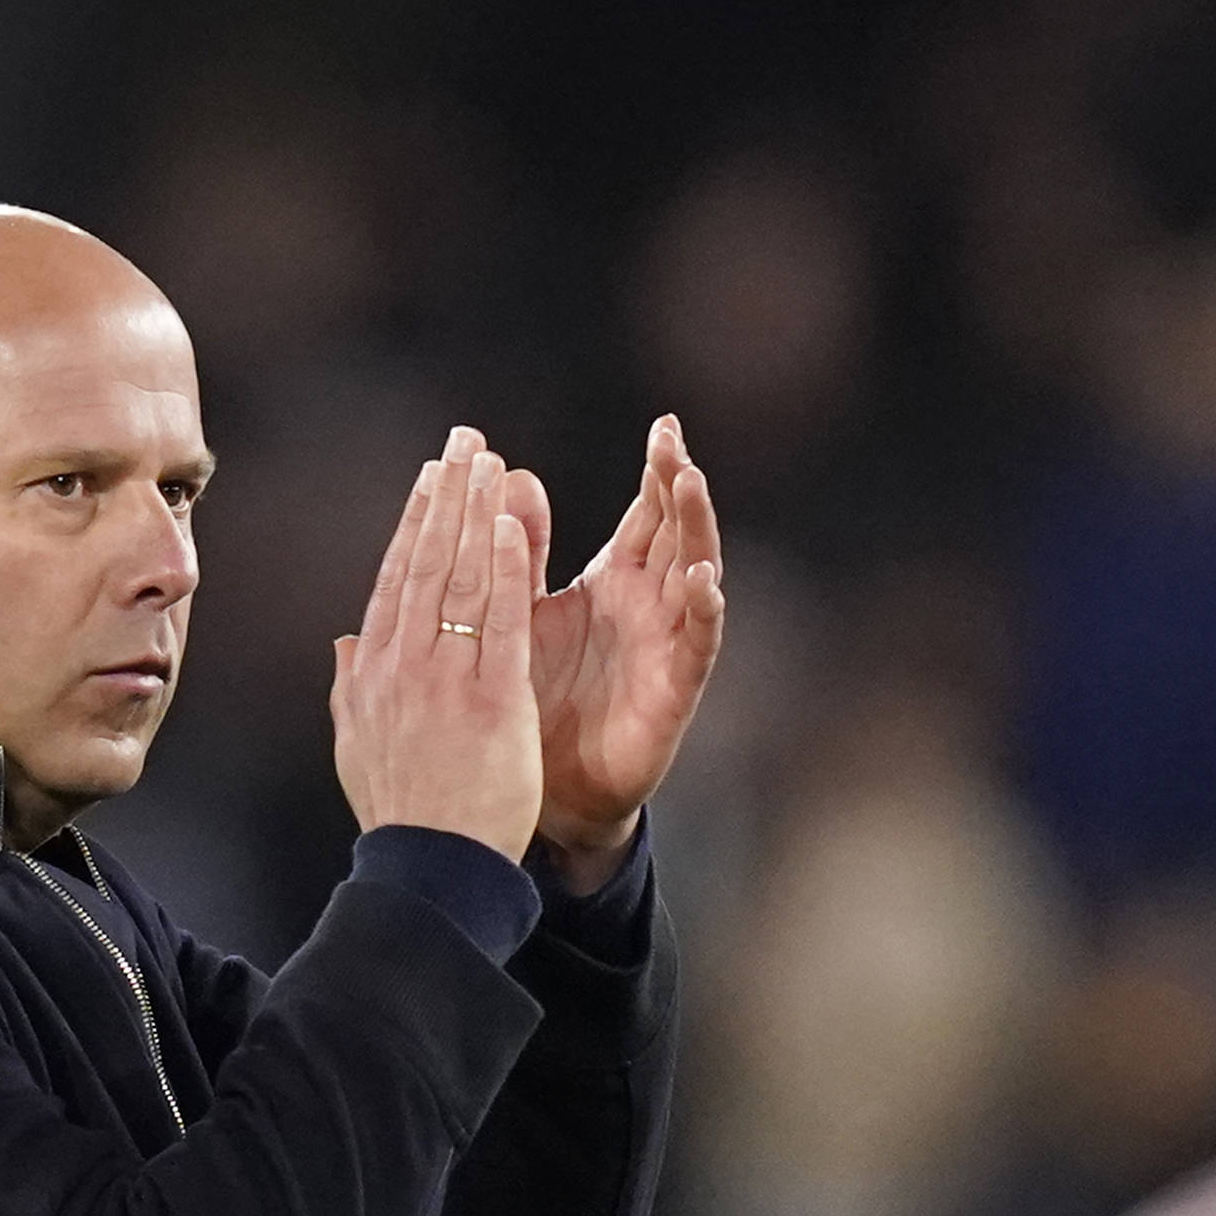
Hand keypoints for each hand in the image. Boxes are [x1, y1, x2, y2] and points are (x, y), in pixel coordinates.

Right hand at [329, 428, 541, 863]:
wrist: (428, 869)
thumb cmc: (401, 814)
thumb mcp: (357, 746)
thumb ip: (351, 688)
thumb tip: (344, 642)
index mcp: (371, 674)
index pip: (395, 581)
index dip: (415, 523)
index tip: (432, 479)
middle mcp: (401, 666)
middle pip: (425, 563)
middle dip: (446, 496)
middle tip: (465, 442)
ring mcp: (444, 680)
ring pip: (458, 579)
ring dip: (475, 513)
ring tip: (491, 462)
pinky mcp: (490, 700)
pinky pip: (498, 622)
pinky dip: (503, 569)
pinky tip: (511, 523)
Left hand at [506, 415, 723, 884]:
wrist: (543, 790)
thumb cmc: (538, 699)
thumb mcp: (525, 613)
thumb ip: (523, 550)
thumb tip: (511, 474)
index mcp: (616, 583)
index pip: (647, 515)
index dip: (659, 472)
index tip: (665, 425)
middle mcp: (650, 607)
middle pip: (677, 533)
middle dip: (680, 486)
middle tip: (676, 441)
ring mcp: (666, 645)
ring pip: (695, 575)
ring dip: (696, 531)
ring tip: (691, 485)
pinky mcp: (673, 690)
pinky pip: (697, 644)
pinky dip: (704, 610)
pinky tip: (703, 577)